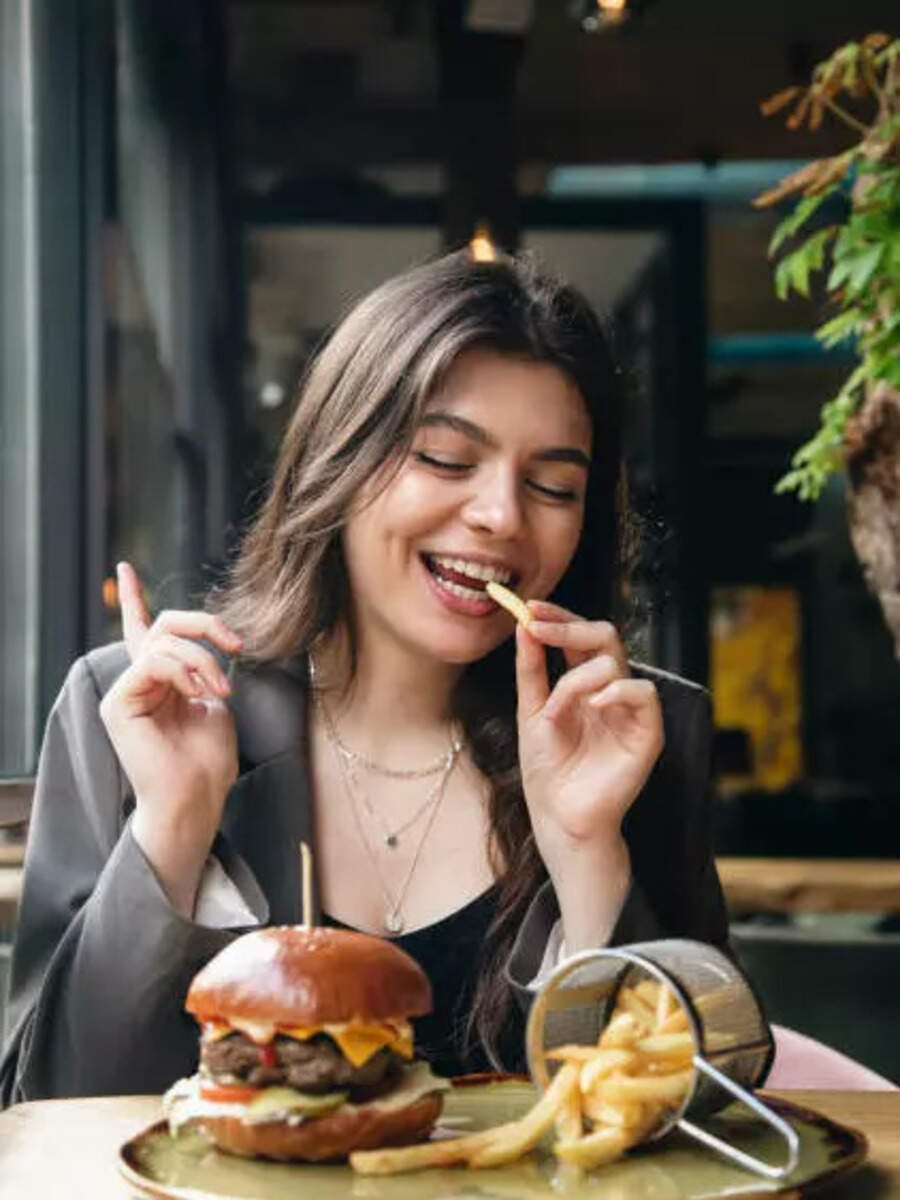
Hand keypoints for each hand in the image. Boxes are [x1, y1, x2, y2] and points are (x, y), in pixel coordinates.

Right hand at [99, 562, 242, 913]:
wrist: (196, 798)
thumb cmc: (209, 761)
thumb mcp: (215, 702)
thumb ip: (205, 669)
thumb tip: (214, 644)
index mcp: (159, 681)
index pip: (144, 631)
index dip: (136, 599)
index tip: (126, 567)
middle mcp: (137, 682)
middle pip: (166, 625)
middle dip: (206, 625)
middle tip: (237, 645)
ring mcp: (124, 692)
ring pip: (164, 641)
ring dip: (204, 659)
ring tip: (221, 689)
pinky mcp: (118, 702)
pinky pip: (153, 661)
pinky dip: (184, 671)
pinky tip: (199, 693)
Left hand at [514, 599, 663, 885]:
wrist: (557, 816)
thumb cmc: (546, 769)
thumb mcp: (530, 710)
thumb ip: (531, 669)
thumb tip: (524, 625)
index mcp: (583, 684)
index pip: (579, 636)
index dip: (558, 617)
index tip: (527, 608)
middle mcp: (609, 691)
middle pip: (604, 636)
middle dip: (569, 626)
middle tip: (538, 626)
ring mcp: (629, 710)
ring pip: (615, 662)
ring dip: (576, 678)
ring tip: (555, 710)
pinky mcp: (647, 733)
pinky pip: (644, 693)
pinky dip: (617, 691)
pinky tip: (592, 705)